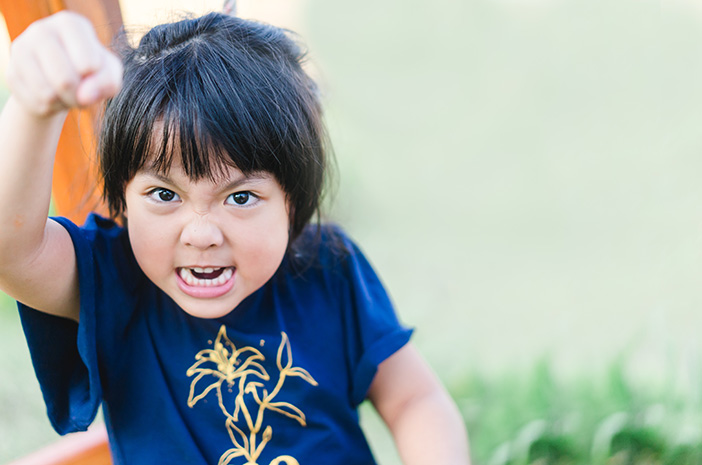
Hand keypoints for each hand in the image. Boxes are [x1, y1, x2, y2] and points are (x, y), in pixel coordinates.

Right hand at [6, 11, 122, 116]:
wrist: (61, 79)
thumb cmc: (91, 71)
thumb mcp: (109, 74)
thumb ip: (107, 82)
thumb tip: (84, 96)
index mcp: (70, 24)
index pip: (88, 64)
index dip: (95, 80)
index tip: (93, 75)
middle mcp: (41, 30)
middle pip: (65, 81)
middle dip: (79, 98)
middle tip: (82, 94)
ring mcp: (22, 49)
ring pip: (47, 94)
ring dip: (64, 103)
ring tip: (68, 94)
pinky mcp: (12, 71)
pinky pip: (36, 102)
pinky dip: (50, 108)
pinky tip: (53, 97)